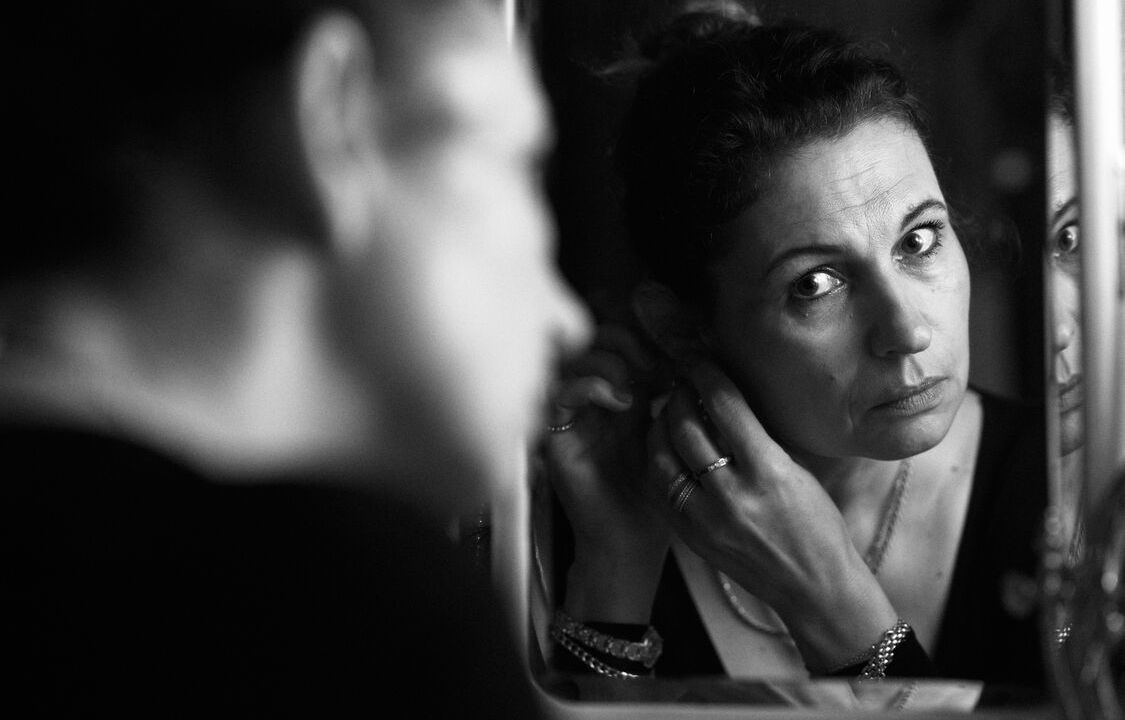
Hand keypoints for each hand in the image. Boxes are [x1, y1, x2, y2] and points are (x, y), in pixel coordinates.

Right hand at [540, 323, 670, 622]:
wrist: (630, 540)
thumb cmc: (653, 493)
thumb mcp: (667, 431)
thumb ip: (666, 392)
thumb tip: (685, 349)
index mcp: (614, 394)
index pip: (612, 339)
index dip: (637, 336)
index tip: (669, 355)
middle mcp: (586, 400)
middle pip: (588, 340)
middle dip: (623, 342)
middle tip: (651, 364)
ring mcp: (567, 416)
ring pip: (570, 358)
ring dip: (607, 361)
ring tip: (635, 384)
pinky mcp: (554, 435)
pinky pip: (559, 392)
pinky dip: (590, 385)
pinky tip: (619, 402)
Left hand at [647, 360, 897, 670]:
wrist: (814, 587)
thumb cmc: (815, 523)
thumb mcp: (796, 468)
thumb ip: (758, 433)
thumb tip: (722, 390)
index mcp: (768, 472)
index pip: (725, 405)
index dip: (706, 373)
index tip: (698, 357)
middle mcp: (733, 495)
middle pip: (686, 426)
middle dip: (680, 394)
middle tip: (682, 380)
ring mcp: (706, 519)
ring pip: (662, 455)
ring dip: (661, 424)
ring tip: (670, 410)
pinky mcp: (689, 536)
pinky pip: (658, 487)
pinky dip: (656, 459)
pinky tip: (664, 445)